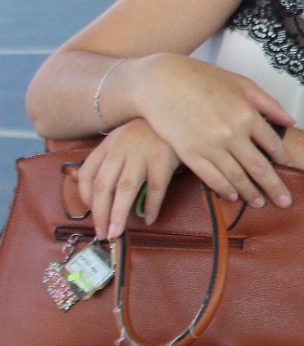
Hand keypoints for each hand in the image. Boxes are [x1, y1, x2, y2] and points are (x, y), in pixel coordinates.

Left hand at [75, 119, 180, 238]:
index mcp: (108, 145)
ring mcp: (142, 154)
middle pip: (104, 186)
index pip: (88, 173)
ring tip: (117, 232)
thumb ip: (107, 158)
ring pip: (125, 189)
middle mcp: (121, 150)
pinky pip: (155, 188)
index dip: (86, 197)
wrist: (177, 111)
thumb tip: (84, 180)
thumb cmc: (150, 130)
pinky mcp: (163, 159)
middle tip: (102, 233)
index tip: (91, 213)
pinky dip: (151, 205)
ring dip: (118, 214)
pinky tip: (150, 219)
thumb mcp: (122, 138)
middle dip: (100, 213)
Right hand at [134, 54, 294, 209]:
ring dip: (250, 193)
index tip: (291, 168)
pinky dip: (224, 189)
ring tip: (260, 204)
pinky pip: (211, 178)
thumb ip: (268, 103)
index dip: (284, 158)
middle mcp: (231, 133)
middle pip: (259, 167)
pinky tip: (233, 197)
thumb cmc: (202, 78)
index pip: (273, 144)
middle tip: (286, 202)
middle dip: (274, 187)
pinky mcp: (189, 154)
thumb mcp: (241, 83)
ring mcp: (209, 145)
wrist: (160, 81)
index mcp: (247, 114)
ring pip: (236, 177)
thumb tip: (291, 122)